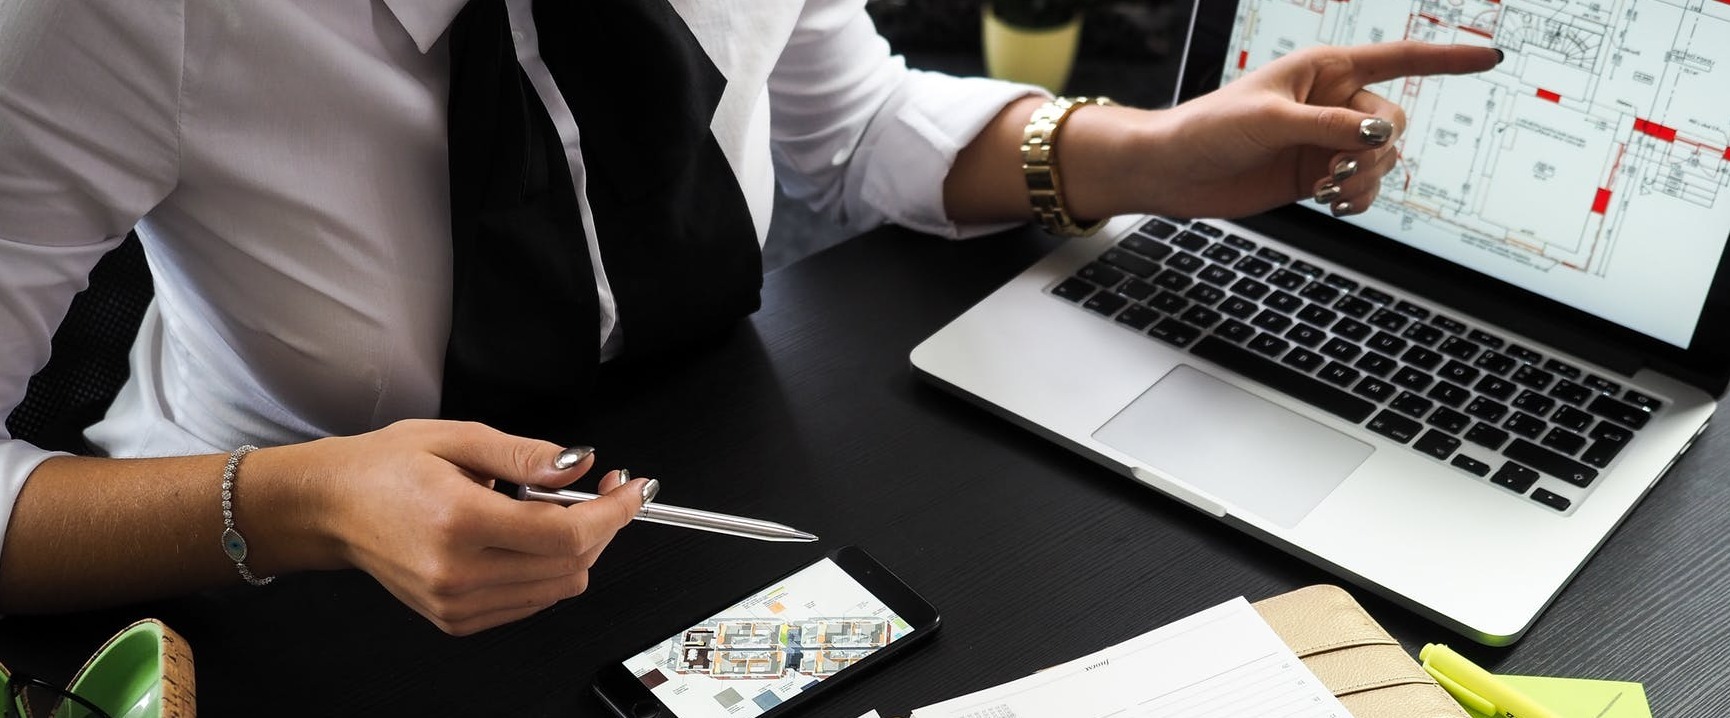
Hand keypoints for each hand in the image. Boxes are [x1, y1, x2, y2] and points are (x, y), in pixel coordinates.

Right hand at [271, 419, 649, 634]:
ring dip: (577, 549)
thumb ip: (526, 455)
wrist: (332, 509)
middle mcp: (458, 572)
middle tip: (602, 489)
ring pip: (558, 588)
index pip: (566, 534)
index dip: (613, 512)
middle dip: (602, 525)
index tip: (634, 489)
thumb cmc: (385, 469)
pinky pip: (531, 602)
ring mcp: (457, 603)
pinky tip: (526, 539)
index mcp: (459, 521)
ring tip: (553, 510)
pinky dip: (547, 571)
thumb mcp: (458, 438)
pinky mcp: (456, 620)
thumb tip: (579, 464)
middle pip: (571, 564)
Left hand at [1132, 41, 1499, 218]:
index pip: (1400, 57)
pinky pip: (1364, 188)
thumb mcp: (1272, 121)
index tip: (1491, 57)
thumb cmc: (1210, 128)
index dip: (1447, 58)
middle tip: (1335, 172)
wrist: (1175, 172)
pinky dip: (1358, 199)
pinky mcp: (1318, 174)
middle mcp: (1333, 102)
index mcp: (1326, 69)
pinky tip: (1335, 206)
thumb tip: (1381, 136)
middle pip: (1394, 122)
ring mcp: (1328, 141)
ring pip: (1382, 160)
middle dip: (1375, 151)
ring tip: (1325, 190)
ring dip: (1364, 179)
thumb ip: (1330, 127)